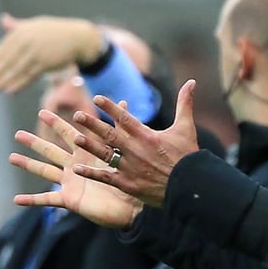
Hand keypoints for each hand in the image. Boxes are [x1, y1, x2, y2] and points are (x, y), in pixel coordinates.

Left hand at [0, 13, 103, 92]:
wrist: (76, 37)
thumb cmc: (54, 31)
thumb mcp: (34, 26)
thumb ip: (16, 26)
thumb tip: (3, 19)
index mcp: (21, 32)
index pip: (2, 48)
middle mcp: (27, 41)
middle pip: (7, 61)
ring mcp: (36, 52)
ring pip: (16, 70)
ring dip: (3, 81)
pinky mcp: (45, 63)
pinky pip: (29, 75)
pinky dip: (19, 84)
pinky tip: (10, 91)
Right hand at [9, 109, 143, 227]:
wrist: (133, 207)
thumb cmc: (130, 179)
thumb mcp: (123, 151)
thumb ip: (119, 128)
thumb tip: (125, 103)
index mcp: (87, 154)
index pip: (69, 134)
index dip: (57, 124)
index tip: (42, 111)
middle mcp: (75, 167)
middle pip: (51, 151)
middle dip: (35, 142)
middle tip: (17, 134)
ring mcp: (70, 183)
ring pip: (45, 171)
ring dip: (28, 165)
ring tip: (12, 157)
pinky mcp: (69, 200)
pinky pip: (47, 200)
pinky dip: (31, 200)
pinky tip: (16, 200)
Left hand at [70, 79, 199, 206]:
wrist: (190, 186)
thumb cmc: (187, 156)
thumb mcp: (186, 127)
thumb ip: (185, 104)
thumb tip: (192, 82)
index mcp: (147, 136)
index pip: (125, 118)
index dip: (110, 107)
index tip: (96, 98)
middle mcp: (136, 150)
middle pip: (110, 134)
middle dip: (93, 124)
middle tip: (77, 115)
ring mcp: (130, 168)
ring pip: (106, 154)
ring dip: (90, 145)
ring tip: (75, 137)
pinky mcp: (128, 184)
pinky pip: (106, 177)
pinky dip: (91, 173)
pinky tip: (77, 168)